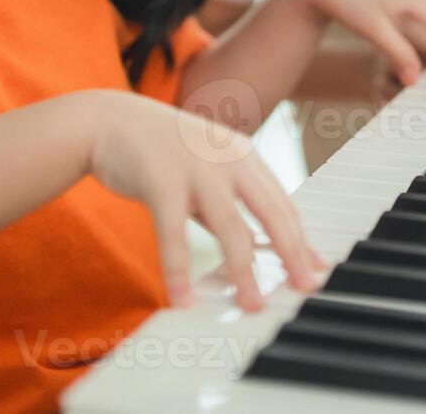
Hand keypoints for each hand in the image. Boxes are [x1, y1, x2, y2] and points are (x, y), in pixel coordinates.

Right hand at [74, 90, 325, 310]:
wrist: (109, 120)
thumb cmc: (162, 151)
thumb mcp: (207, 169)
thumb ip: (233, 204)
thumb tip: (260, 249)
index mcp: (244, 156)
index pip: (283, 203)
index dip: (302, 240)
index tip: (316, 270)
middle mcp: (228, 160)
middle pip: (272, 213)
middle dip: (292, 254)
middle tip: (304, 289)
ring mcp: (196, 169)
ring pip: (231, 229)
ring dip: (245, 272)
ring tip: (252, 306)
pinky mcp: (161, 181)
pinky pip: (174, 234)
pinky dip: (179, 270)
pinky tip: (183, 300)